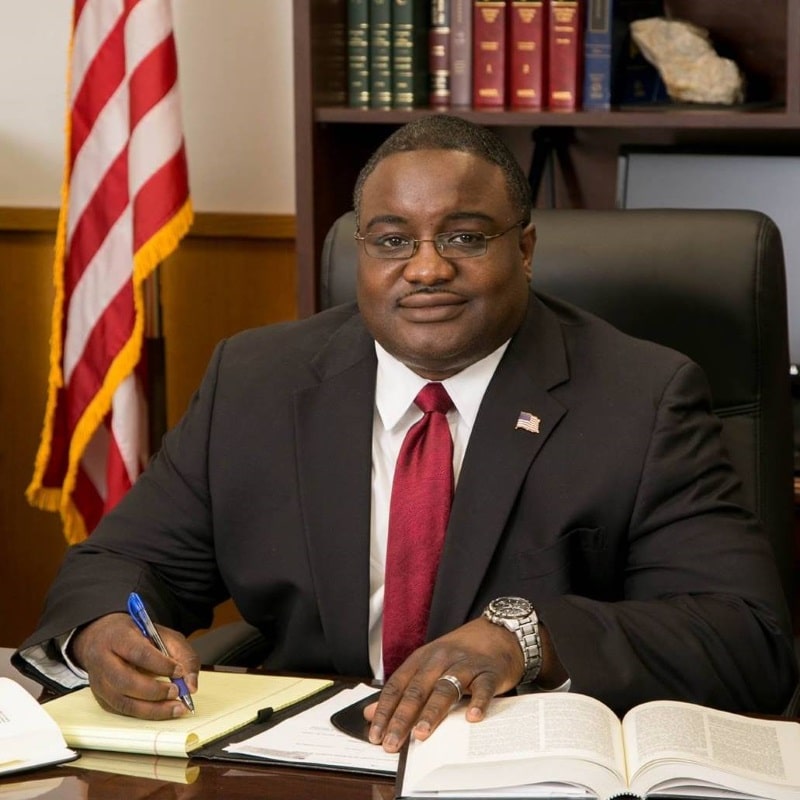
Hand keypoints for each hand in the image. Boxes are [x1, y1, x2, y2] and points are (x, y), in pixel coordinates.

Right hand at [70, 613, 199, 719]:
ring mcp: (99, 682)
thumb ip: (181, 653)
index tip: (179, 671)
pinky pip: (123, 711)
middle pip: (126, 681)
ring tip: (176, 707)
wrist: (103, 638)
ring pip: (123, 702)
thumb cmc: (135, 635)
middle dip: (155, 691)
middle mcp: (103, 660)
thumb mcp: (162, 634)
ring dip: (153, 709)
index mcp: (118, 637)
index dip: (161, 665)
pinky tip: (163, 711)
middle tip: (177, 692)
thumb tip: (191, 685)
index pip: (139, 653)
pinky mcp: (102, 697)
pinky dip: (145, 714)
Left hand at [364, 617, 525, 752]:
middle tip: (392, 743)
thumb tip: (371, 713)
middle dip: (402, 719)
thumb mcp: (427, 666)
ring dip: (432, 712)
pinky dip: (478, 702)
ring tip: (421, 734)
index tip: (375, 735)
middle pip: (417, 690)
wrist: (497, 633)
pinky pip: (483, 688)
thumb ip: (401, 690)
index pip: (397, 686)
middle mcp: (440, 660)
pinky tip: (472, 717)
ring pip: (445, 688)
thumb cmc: (459, 655)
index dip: (385, 711)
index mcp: (421, 659)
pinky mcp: (489, 672)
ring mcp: (465, 665)